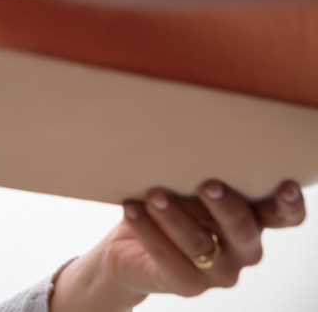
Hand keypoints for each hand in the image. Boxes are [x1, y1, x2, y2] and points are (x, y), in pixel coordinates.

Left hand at [51, 180, 306, 310]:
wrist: (128, 249)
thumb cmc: (167, 204)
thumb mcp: (184, 185)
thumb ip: (196, 170)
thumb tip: (185, 132)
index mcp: (251, 219)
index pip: (283, 217)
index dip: (289, 205)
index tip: (286, 185)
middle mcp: (242, 249)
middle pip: (244, 231)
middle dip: (226, 207)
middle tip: (207, 184)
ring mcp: (218, 272)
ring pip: (200, 244)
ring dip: (176, 217)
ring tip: (154, 194)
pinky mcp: (187, 286)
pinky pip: (169, 259)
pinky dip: (149, 232)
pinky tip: (133, 209)